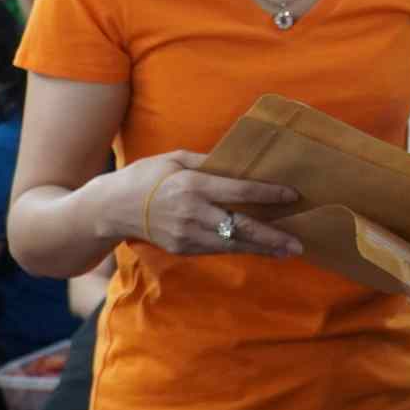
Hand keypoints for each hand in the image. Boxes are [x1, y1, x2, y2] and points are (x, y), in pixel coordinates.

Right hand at [112, 151, 303, 258]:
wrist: (111, 209)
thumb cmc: (147, 176)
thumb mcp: (177, 158)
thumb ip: (210, 162)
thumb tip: (241, 163)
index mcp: (193, 186)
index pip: (239, 191)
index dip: (268, 194)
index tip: (293, 195)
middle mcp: (192, 213)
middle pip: (240, 226)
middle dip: (272, 236)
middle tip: (298, 242)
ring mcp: (187, 235)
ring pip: (232, 244)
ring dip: (262, 248)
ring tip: (288, 250)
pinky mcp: (183, 249)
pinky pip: (218, 248)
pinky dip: (241, 249)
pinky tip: (261, 249)